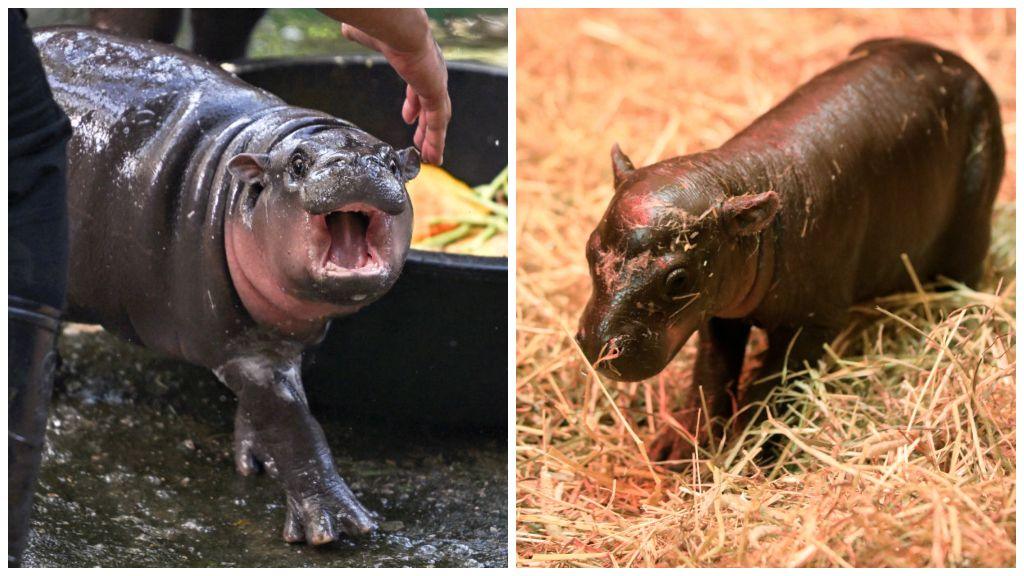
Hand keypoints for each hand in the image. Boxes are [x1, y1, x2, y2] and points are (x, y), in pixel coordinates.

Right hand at [342, 22, 450, 164]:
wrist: (400, 28)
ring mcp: (436, 85)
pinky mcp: (436, 94)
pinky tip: (434, 156)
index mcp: (419, 63)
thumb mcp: (371, 36)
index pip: (419, 89)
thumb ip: (361, 36)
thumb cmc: (387, 27)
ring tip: (430, 157)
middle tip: (420, 142)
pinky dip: (437, 141)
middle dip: (426, 127)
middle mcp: (432, 75)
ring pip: (437, 120)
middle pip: (431, 108)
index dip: (414, 105)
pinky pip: (437, 124)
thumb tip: (346, 29)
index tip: (409, 118)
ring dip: (433, 139)